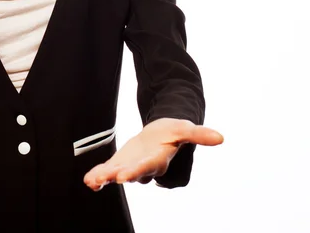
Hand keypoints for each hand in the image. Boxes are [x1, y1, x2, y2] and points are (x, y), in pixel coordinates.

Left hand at [83, 118, 223, 190]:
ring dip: (105, 177)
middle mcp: (145, 167)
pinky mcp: (121, 163)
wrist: (161, 133)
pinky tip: (89, 181)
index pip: (148, 167)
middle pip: (132, 173)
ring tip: (92, 181)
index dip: (137, 171)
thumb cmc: (173, 131)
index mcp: (159, 159)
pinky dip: (99, 176)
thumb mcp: (185, 128)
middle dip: (121, 175)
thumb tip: (220, 137)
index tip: (124, 175)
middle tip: (111, 178)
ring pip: (117, 174)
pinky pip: (109, 171)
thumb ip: (199, 134)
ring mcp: (131, 166)